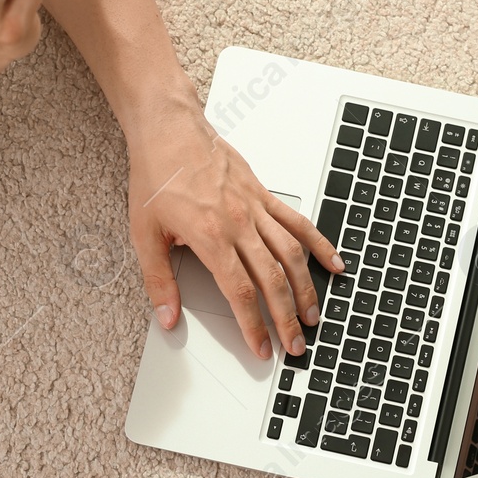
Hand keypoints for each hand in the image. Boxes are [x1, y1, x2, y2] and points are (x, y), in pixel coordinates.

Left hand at [127, 103, 345, 359]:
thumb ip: (158, 280)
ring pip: (291, 254)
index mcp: (210, 236)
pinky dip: (318, 243)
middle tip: (295, 344)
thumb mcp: (144, 233)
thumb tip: (167, 316)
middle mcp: (238, 223)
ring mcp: (255, 207)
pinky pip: (297, 222)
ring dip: (306, 288)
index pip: (240, 292)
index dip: (254, 325)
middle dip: (286, 318)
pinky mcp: (263, 194)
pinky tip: (333, 262)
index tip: (261, 348)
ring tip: (313, 315)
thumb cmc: (156, 175)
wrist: (169, 129)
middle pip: (272, 279)